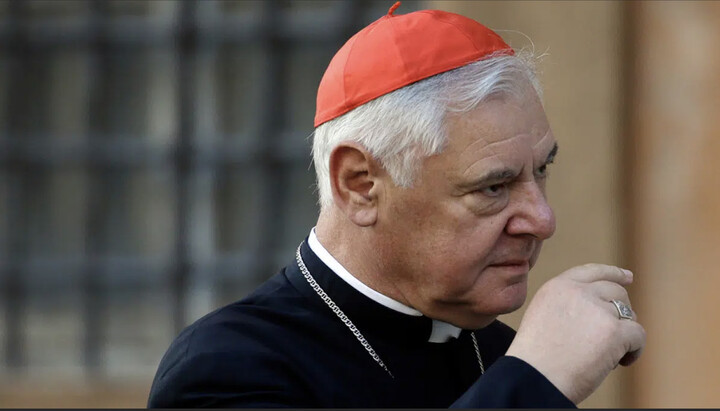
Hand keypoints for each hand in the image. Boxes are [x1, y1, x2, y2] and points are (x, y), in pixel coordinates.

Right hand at [505, 263, 645, 403]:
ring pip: (629, 315)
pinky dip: (635, 350)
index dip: (613, 273)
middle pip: (616, 292)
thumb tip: (605, 309)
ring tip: (609, 355)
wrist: (534, 380)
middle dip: (622, 311)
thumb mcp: (544, 317)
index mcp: (557, 287)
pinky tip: (621, 362)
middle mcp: (577, 292)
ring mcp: (597, 309)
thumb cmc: (536, 360)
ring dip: (625, 333)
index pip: (591, 271)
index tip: (628, 277)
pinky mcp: (614, 331)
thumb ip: (568, 305)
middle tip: (616, 334)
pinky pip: (638, 335)